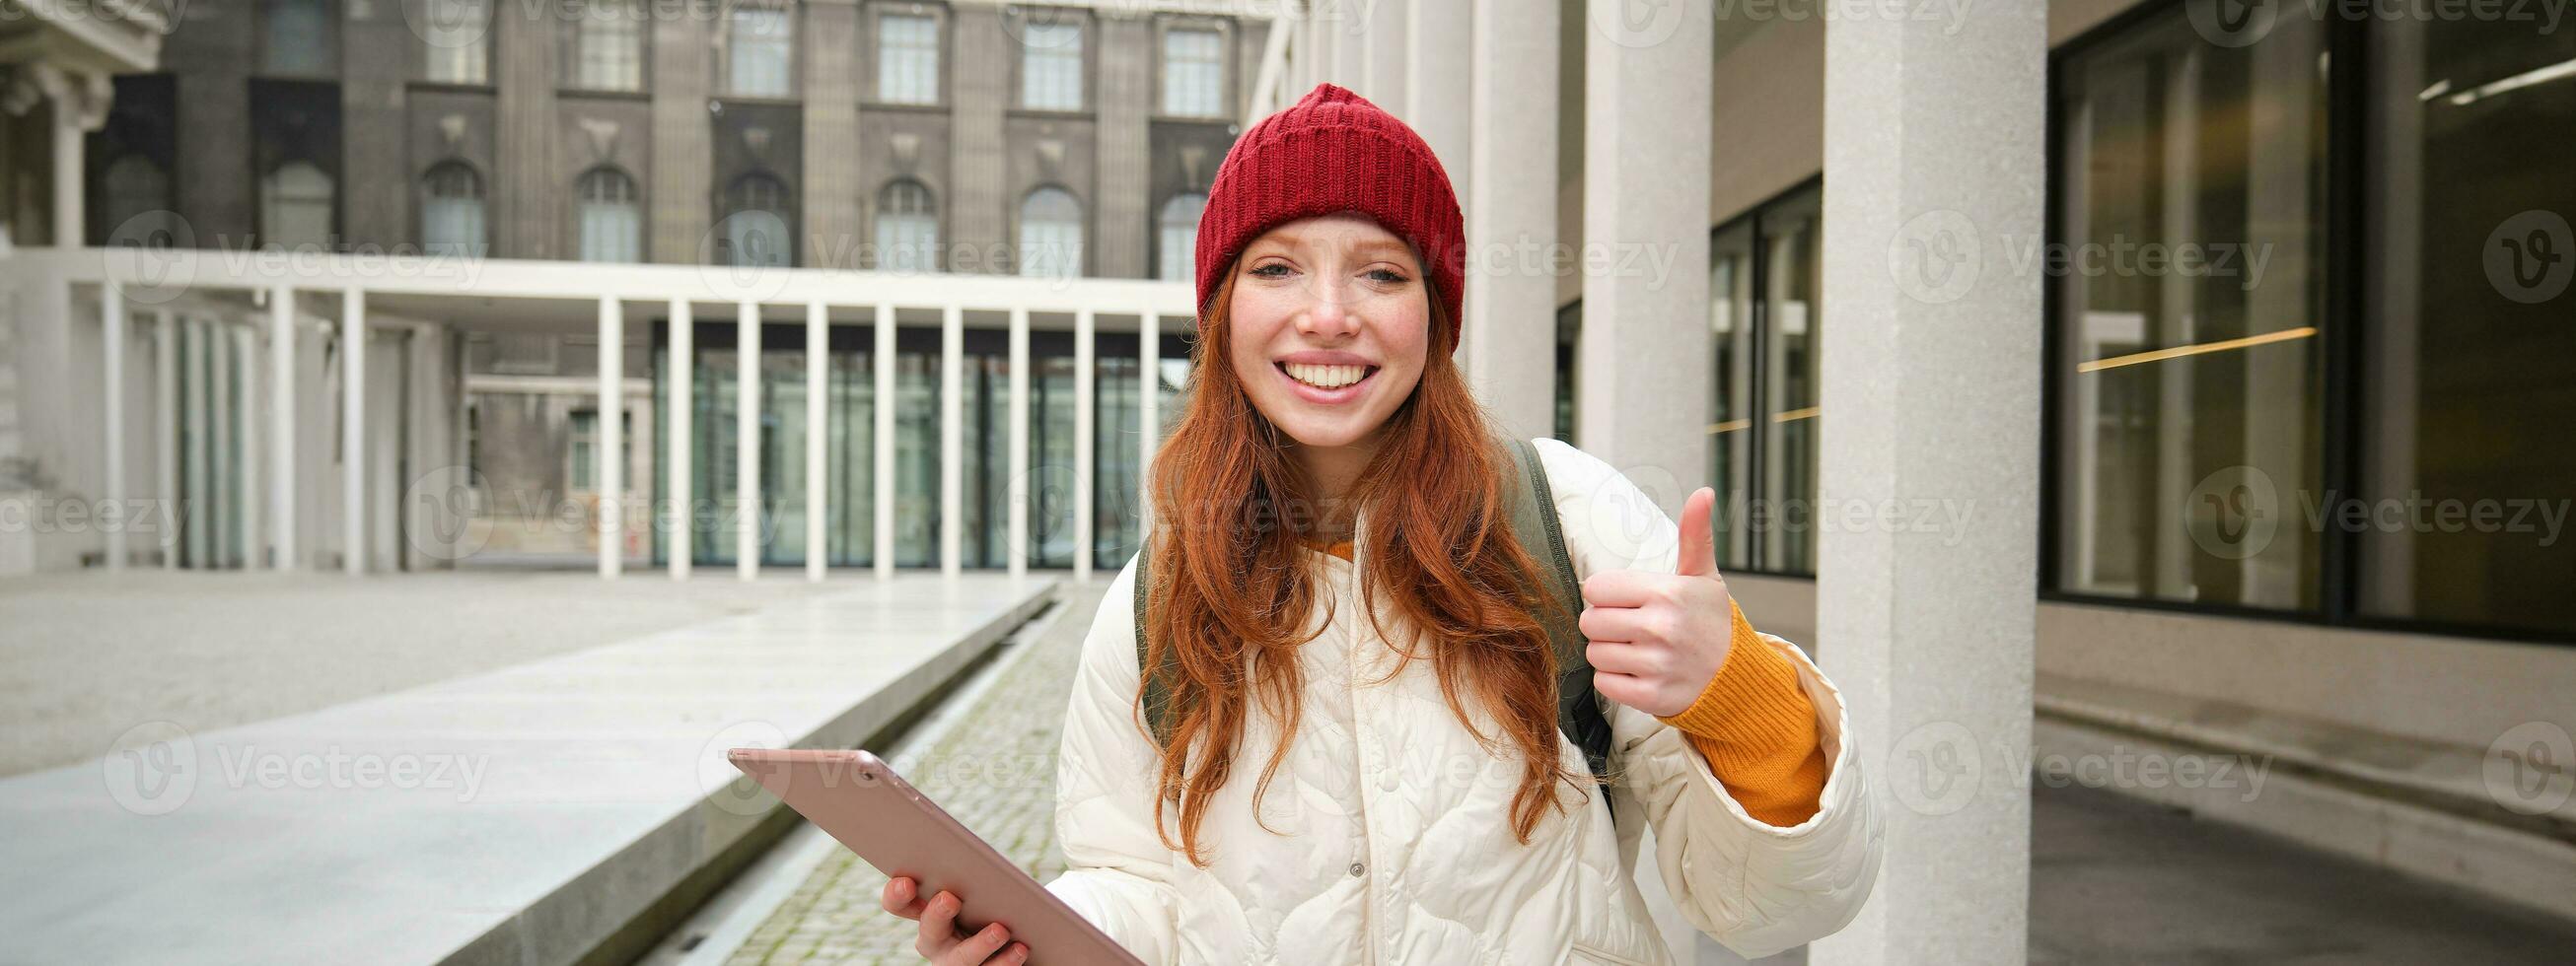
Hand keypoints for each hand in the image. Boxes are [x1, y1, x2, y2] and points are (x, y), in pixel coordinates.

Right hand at [882, 876, 1028, 963]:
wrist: (1014, 936)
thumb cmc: (986, 901)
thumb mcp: (973, 885)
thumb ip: (967, 874)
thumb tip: (977, 855)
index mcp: (925, 911)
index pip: (899, 904)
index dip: (897, 894)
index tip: (907, 882)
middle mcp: (935, 940)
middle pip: (929, 931)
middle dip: (937, 914)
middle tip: (949, 898)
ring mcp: (955, 962)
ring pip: (961, 959)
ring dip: (979, 945)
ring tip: (1000, 930)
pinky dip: (1006, 960)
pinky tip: (1020, 948)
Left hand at [1576, 487, 1733, 717]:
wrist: (1738, 677)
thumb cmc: (1711, 621)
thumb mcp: (1704, 576)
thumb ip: (1694, 534)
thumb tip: (1703, 492)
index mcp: (1667, 592)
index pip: (1596, 588)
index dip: (1606, 595)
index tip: (1628, 601)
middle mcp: (1661, 628)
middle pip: (1589, 622)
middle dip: (1604, 624)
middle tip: (1631, 627)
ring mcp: (1657, 665)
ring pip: (1594, 653)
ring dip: (1609, 653)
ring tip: (1637, 649)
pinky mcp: (1652, 696)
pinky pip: (1604, 683)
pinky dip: (1615, 679)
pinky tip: (1639, 671)